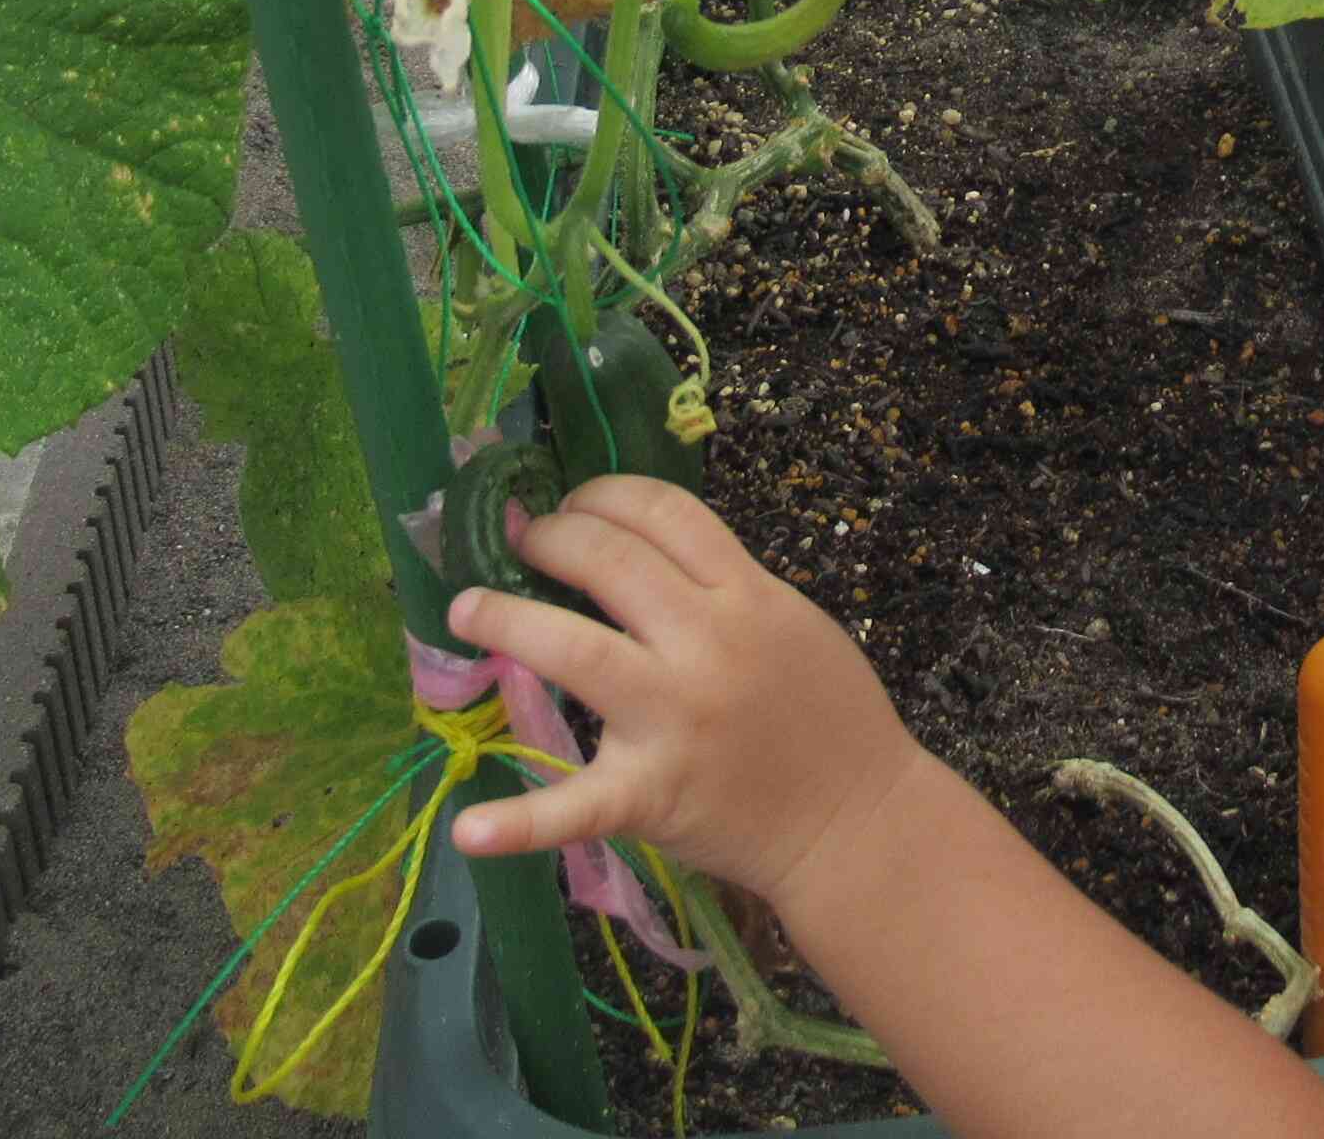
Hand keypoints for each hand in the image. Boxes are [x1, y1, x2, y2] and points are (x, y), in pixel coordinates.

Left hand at [444, 475, 918, 909]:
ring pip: (574, 648)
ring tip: (467, 609)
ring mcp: (674, 718)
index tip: (574, 503)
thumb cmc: (828, 716)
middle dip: (553, 535)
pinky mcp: (652, 795)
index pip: (664, 512)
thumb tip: (643, 555)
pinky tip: (469, 830)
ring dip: (507, 620)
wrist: (856, 818)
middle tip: (521, 539)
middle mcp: (707, 643)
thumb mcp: (793, 622)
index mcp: (748, 595)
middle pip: (610, 560)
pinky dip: (520, 823)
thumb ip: (727, 588)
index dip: (604, 494)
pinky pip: (577, 806)